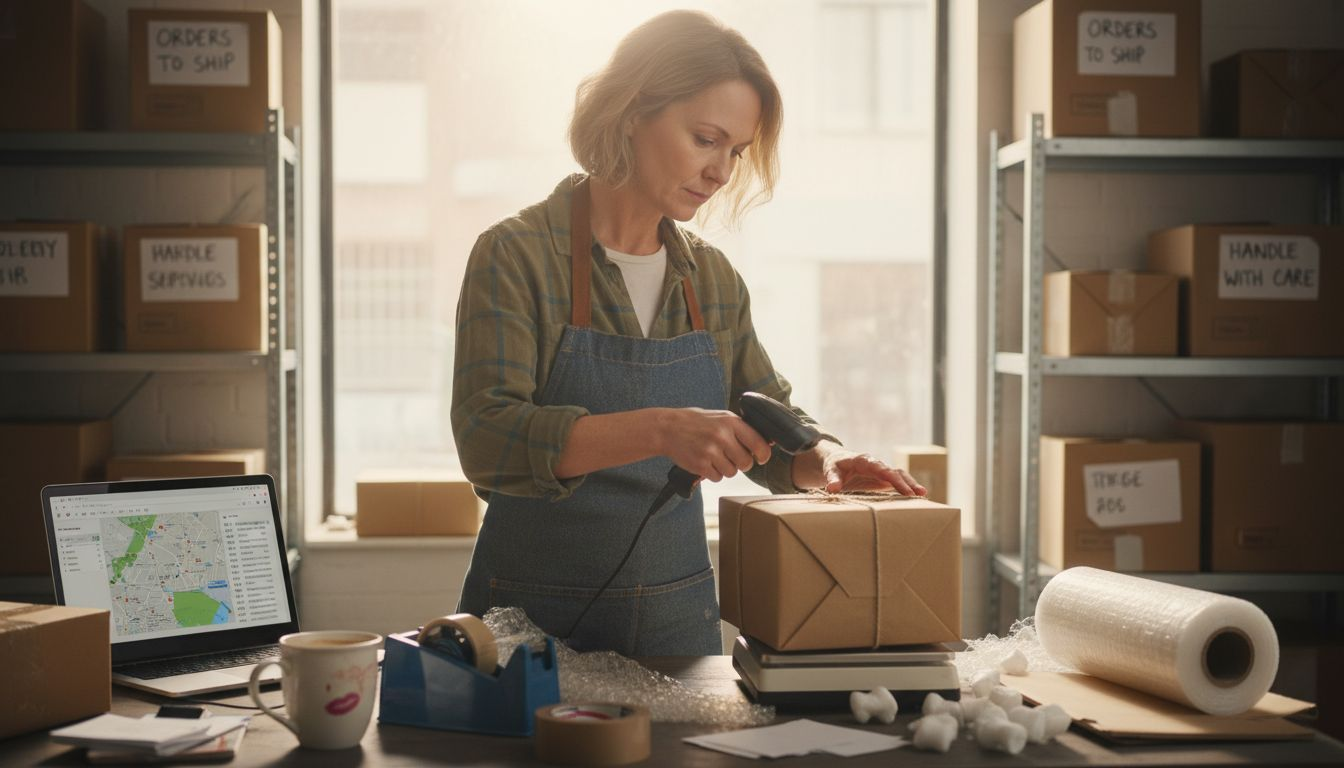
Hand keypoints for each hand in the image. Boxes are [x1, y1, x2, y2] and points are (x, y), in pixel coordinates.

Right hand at [657, 408, 772, 482]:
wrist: (668, 428)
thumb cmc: (696, 422)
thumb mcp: (720, 417)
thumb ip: (741, 429)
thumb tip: (766, 443)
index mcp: (731, 422)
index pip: (759, 444)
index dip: (763, 455)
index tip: (761, 458)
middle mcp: (722, 436)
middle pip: (746, 463)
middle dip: (741, 464)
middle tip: (731, 458)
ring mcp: (710, 451)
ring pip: (731, 472)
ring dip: (725, 469)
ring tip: (714, 458)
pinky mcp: (700, 465)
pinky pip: (717, 478)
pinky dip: (712, 474)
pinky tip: (705, 462)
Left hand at [819, 446, 926, 495]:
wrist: (837, 461)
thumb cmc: (834, 466)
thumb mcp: (830, 471)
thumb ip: (832, 479)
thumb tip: (832, 489)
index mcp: (864, 460)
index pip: (881, 468)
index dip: (892, 478)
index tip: (901, 487)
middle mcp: (876, 464)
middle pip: (894, 471)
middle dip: (906, 482)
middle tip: (918, 493)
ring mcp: (881, 472)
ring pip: (899, 475)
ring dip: (910, 484)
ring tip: (923, 495)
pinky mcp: (883, 479)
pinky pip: (897, 482)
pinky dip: (906, 488)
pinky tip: (916, 498)